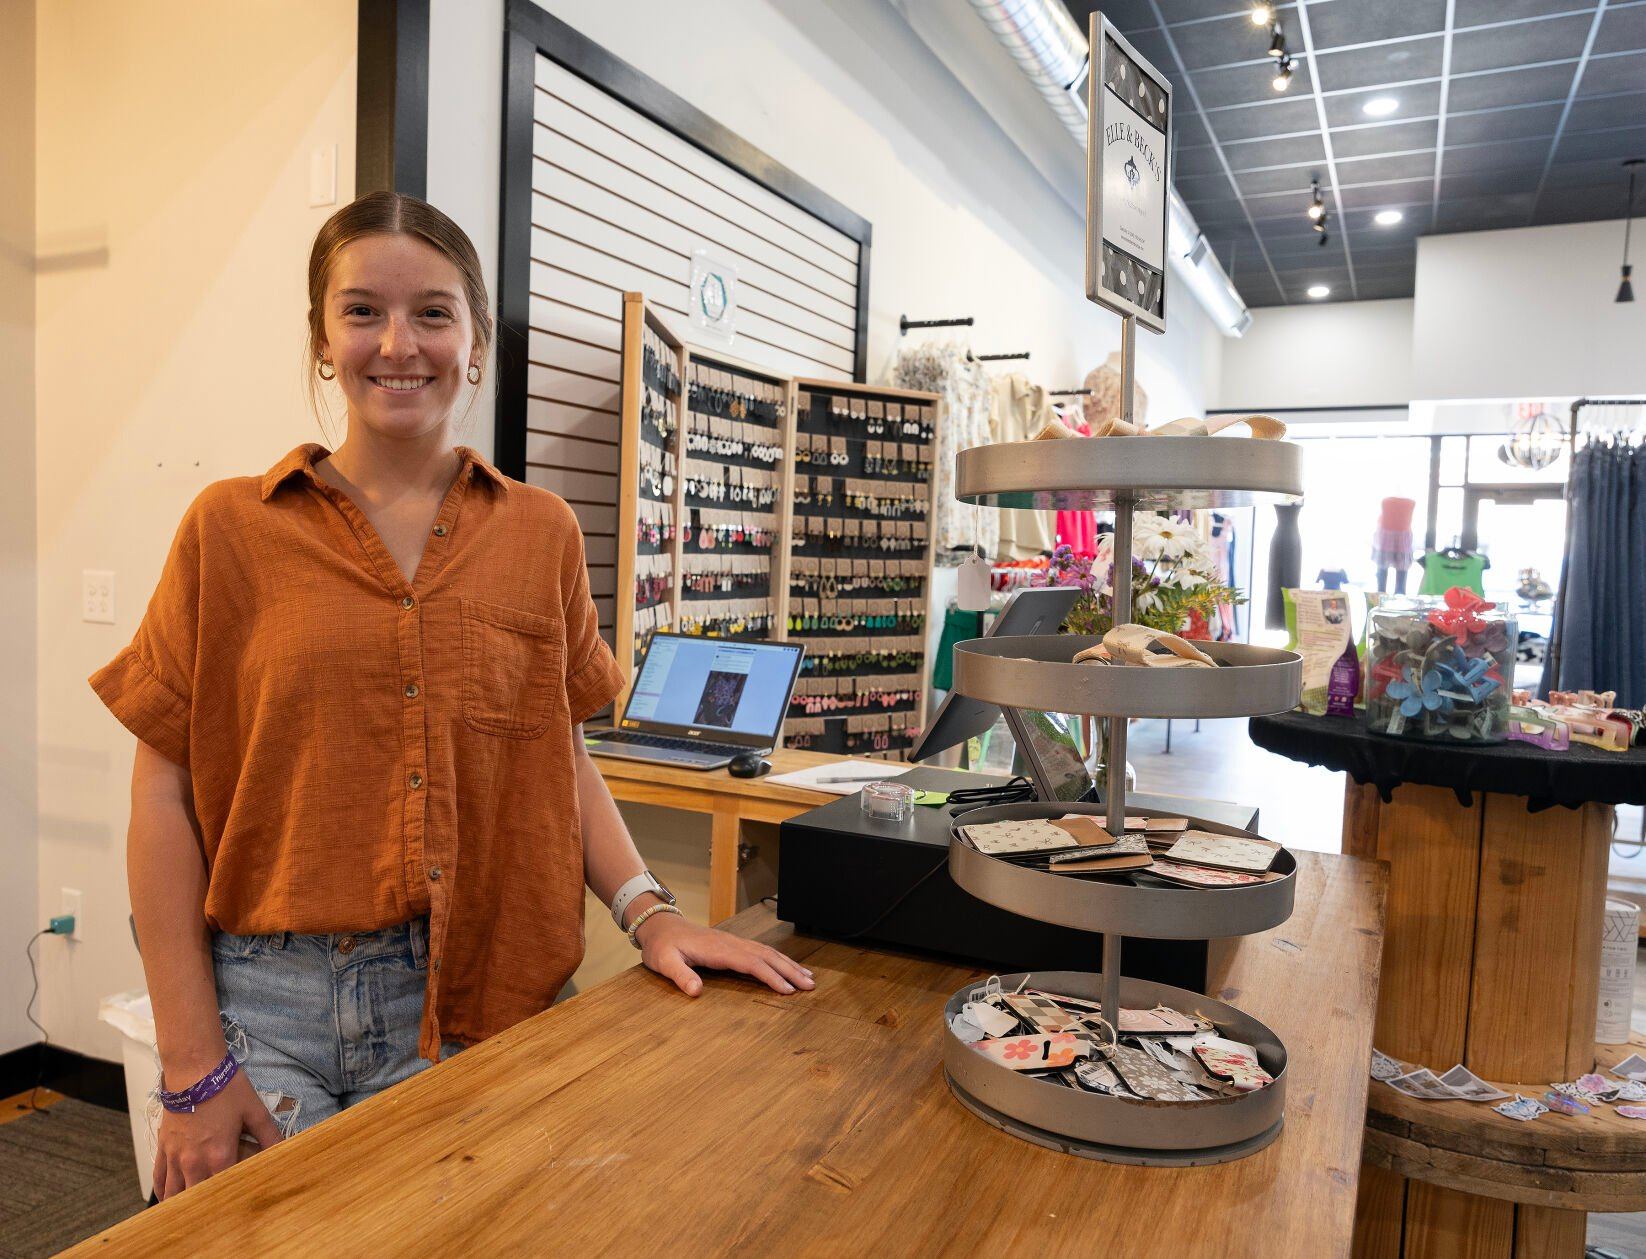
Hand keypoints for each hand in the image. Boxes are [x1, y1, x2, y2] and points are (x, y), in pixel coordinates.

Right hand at [153, 1065, 280, 1199]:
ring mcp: (175, 1157)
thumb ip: (269, 1135)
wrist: (194, 1070)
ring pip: (174, 1193)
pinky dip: (163, 1191)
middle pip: (196, 1198)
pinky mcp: (163, 1147)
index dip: (231, 1202)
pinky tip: (168, 1198)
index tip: (238, 1208)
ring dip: (182, 1203)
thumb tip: (285, 1150)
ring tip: (192, 1212)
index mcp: (219, 1156)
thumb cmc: (226, 1089)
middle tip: (216, 1213)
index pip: (224, 1192)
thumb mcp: (254, 1111)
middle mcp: (193, 1162)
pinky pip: (158, 1177)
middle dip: (206, 1208)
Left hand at [636, 911, 814, 997]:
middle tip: (810, 986)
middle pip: (767, 956)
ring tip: (808, 978)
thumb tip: (696, 991)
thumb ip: (680, 976)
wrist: (660, 926)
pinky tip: (787, 967)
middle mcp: (731, 943)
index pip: (751, 963)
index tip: (787, 990)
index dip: (770, 976)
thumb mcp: (665, 962)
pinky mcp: (733, 944)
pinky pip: (761, 951)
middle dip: (789, 971)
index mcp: (718, 949)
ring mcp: (734, 942)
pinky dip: (778, 959)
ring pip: (767, 952)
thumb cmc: (662, 946)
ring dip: (788, 965)